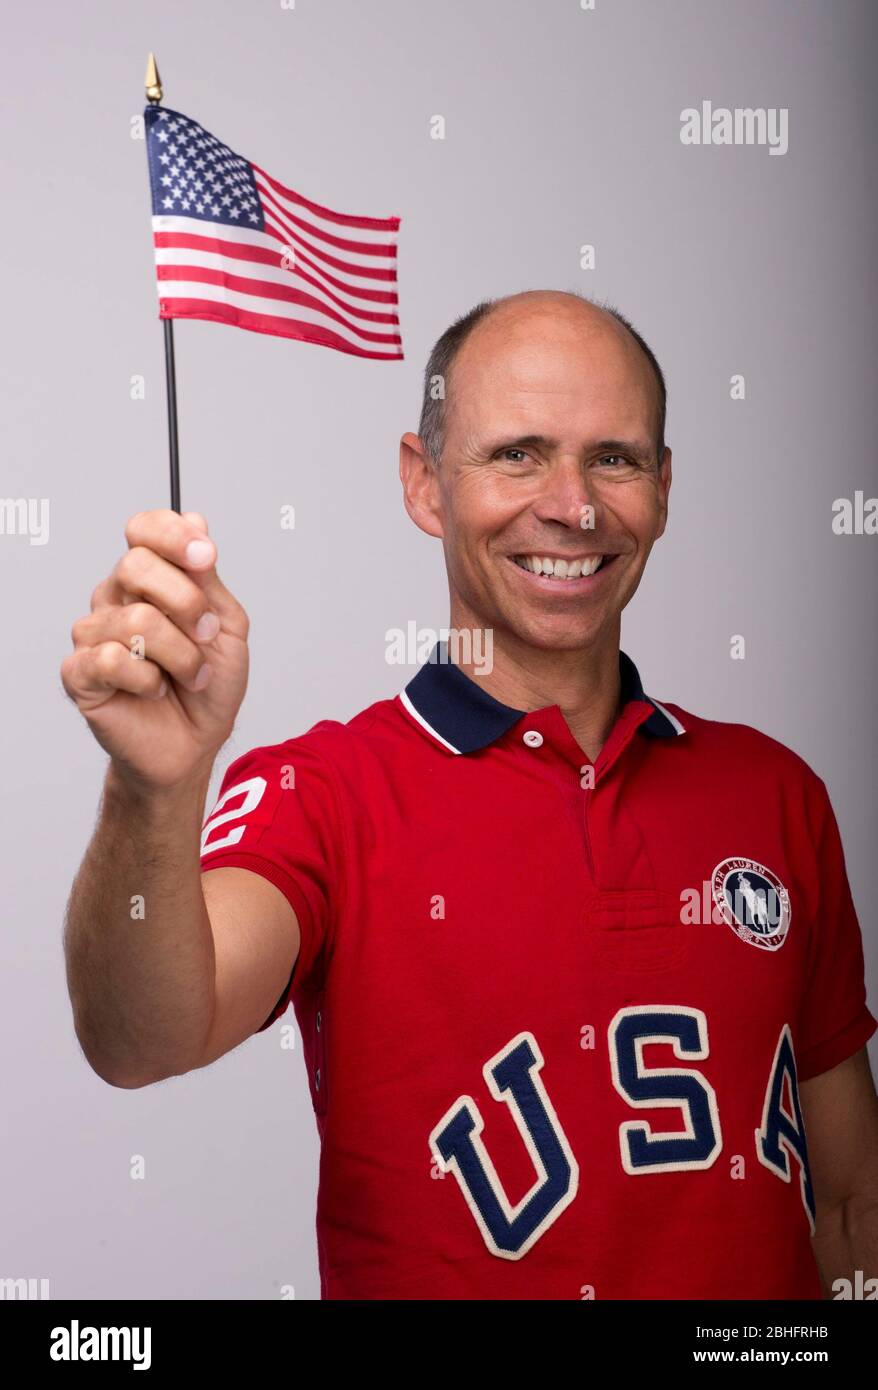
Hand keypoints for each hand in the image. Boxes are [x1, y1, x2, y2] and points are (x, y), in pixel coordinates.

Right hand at [61, 510, 249, 791]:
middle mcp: (115, 598)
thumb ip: (207, 578)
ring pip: (136, 619)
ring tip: (189, 676)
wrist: (194, 745)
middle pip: (136, 564)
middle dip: (187, 604)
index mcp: (149, 580)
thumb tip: (195, 520)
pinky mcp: (79, 673)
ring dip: (181, 655)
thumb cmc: (208, 687)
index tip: (206, 557)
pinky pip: (112, 659)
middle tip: (205, 635)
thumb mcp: (226, 626)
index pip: (144, 529)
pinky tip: (155, 690)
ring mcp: (93, 634)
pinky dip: (149, 680)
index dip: (174, 536)